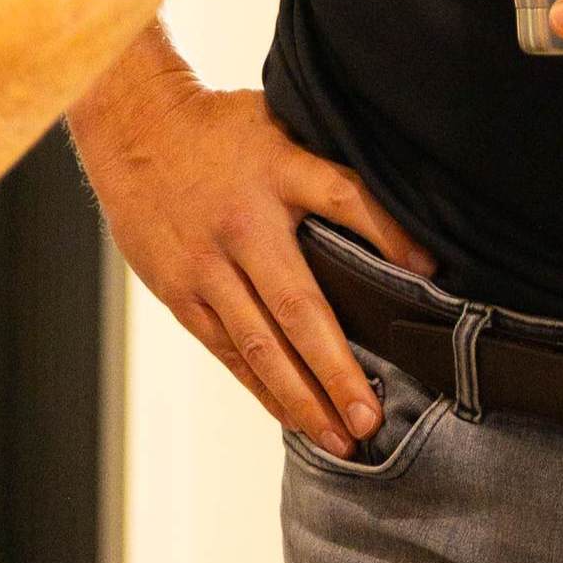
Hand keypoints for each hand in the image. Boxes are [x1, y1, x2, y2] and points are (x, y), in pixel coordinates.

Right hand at [74, 73, 433, 453]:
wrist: (133, 127)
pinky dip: (260, 385)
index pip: (344, 197)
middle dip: (336, 368)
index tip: (429, 271)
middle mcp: (244, 223)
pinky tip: (290, 415)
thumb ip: (325, 167)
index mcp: (278, 169)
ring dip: (300, 396)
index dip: (388, 232)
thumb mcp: (280, 124)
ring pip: (258, 343)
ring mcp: (207, 263)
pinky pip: (226, 348)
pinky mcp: (179, 290)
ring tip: (339, 438)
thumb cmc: (220, 130)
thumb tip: (397, 220)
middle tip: (370, 417)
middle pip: (298, 304)